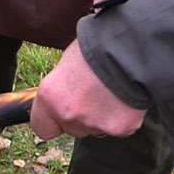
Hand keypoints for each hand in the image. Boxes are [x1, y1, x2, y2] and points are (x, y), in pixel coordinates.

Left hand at [31, 39, 145, 140]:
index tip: (63, 112)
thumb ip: (62, 85)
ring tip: (111, 91)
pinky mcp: (120, 128)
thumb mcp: (69, 60)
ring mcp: (94, 124)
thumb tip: (63, 92)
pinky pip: (119, 128)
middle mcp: (68, 113)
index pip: (42, 127)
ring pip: (95, 128)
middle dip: (81, 116)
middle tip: (94, 92)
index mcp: (50, 96)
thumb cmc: (98, 44)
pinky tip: (126, 97)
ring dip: (102, 116)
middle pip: (72, 128)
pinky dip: (123, 116)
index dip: (53, 121)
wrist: (131, 46)